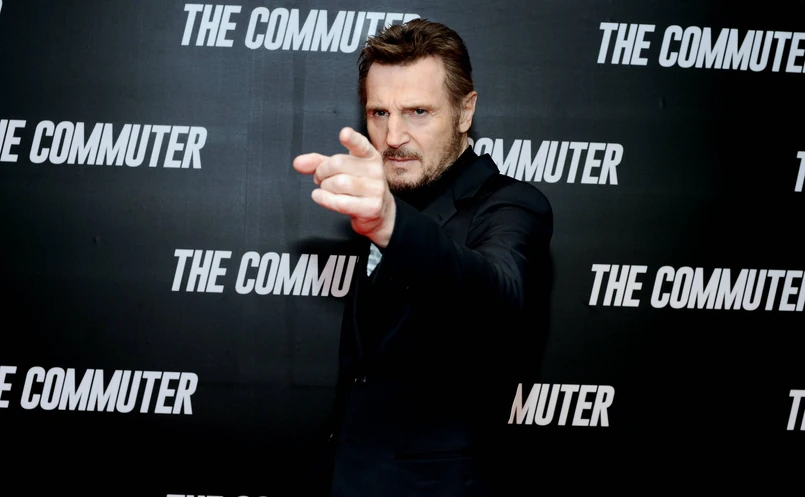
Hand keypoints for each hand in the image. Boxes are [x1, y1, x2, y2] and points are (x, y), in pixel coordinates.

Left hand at [293, 127, 395, 247]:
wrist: (378, 212)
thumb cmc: (356, 186)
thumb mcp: (340, 170)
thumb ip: (319, 163)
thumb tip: (298, 163)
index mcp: (369, 156)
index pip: (360, 144)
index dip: (351, 139)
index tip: (344, 133)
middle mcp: (375, 170)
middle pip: (338, 163)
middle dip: (321, 171)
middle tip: (320, 178)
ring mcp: (375, 189)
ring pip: (338, 183)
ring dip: (325, 187)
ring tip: (326, 189)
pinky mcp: (372, 207)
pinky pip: (340, 202)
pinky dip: (325, 199)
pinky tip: (320, 197)